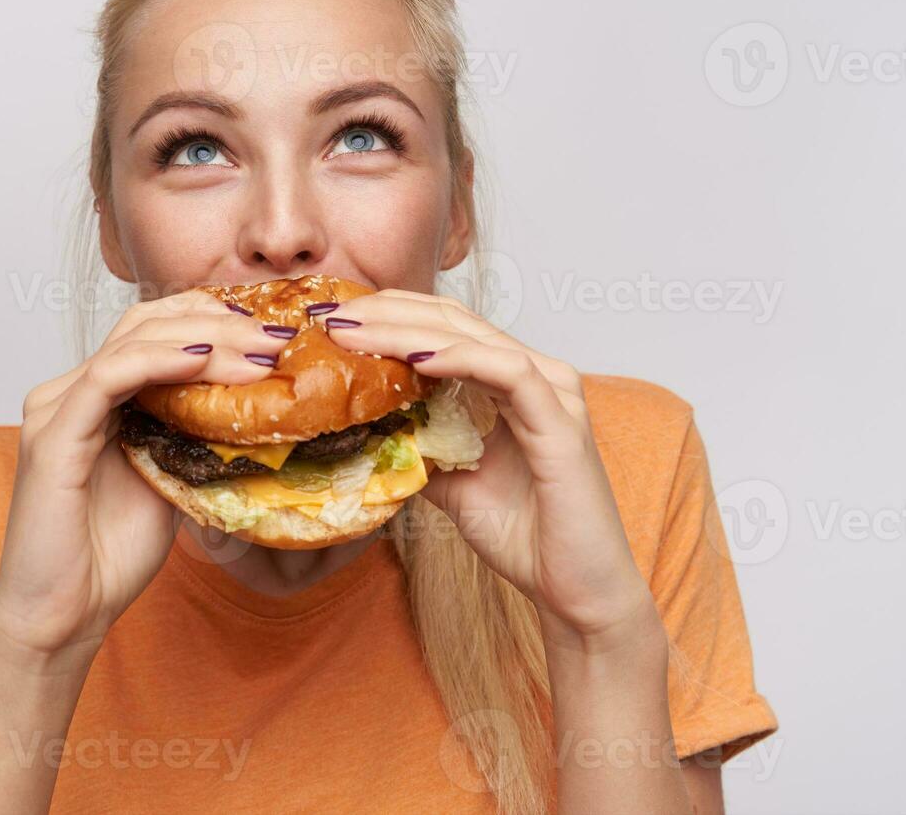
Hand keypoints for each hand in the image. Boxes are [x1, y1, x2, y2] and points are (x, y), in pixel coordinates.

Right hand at [0, 289, 292, 663]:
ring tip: (258, 351)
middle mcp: (70, 392)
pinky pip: (109, 377)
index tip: (273, 335)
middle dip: (219, 321)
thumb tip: (253, 411)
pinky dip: (159, 361)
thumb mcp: (172, 481)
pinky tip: (204, 360)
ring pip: (134, 341)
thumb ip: (194, 438)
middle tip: (277, 337)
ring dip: (204, 339)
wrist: (62, 618)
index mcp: (96, 398)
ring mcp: (56, 409)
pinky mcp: (53, 436)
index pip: (155, 331)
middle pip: (147, 323)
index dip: (215, 321)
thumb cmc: (109, 557)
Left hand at [323, 289, 656, 648]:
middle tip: (331, 314)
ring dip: (408, 330)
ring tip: (355, 330)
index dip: (390, 315)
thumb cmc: (524, 537)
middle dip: (387, 312)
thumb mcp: (451, 484)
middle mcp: (537, 375)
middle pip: (454, 321)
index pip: (446, 327)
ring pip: (474, 338)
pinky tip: (415, 358)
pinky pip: (508, 373)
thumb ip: (420, 448)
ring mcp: (554, 394)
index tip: (334, 322)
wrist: (574, 592)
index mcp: (513, 382)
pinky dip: (458, 360)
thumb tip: (366, 430)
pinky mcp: (561, 422)